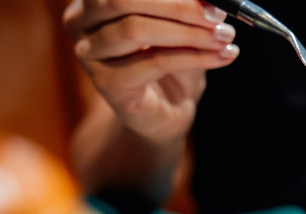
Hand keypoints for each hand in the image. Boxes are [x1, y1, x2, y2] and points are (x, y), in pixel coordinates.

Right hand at [63, 0, 238, 145]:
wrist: (165, 111)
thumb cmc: (170, 60)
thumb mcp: (177, 23)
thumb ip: (183, 5)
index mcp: (93, 0)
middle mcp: (80, 23)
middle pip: (123, 0)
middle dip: (179, 6)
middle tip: (218, 16)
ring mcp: (89, 55)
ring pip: (137, 30)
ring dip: (190, 33)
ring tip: (224, 38)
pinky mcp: (108, 85)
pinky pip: (155, 62)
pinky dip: (195, 56)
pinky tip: (222, 56)